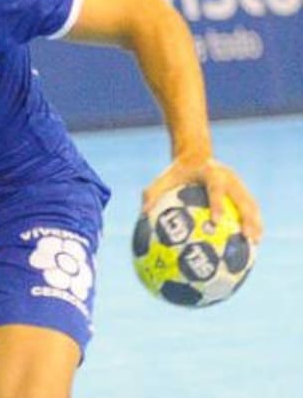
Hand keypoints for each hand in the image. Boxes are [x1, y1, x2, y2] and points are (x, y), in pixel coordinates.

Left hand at [142, 156, 262, 242]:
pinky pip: (250, 207)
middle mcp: (229, 177)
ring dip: (255, 221)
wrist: (195, 155)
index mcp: (211, 173)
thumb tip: (142, 214)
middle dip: (246, 217)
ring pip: (251, 203)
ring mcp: (238, 183)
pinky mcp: (242, 189)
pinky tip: (252, 240)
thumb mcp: (164, 178)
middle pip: (242, 198)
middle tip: (246, 236)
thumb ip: (152, 193)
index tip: (216, 222)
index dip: (217, 205)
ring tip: (255, 242)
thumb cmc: (177, 171)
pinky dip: (253, 221)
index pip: (216, 189)